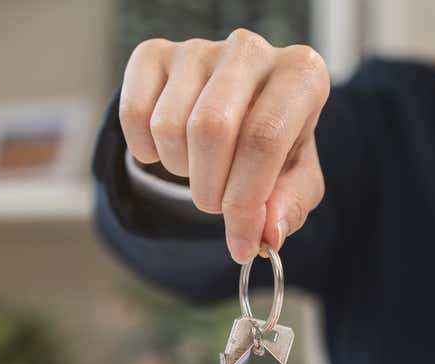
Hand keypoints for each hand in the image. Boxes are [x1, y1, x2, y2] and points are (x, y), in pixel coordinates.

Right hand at [120, 29, 329, 262]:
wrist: (242, 112)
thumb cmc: (276, 148)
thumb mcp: (296, 181)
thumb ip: (289, 207)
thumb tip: (266, 233)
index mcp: (300, 75)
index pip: (263, 138)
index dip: (246, 202)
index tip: (240, 244)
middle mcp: (251, 50)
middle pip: (211, 129)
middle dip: (209, 189)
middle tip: (217, 205)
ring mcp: (199, 49)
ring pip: (169, 126)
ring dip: (180, 171)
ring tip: (201, 168)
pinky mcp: (154, 54)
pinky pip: (134, 114)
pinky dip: (145, 152)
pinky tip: (170, 150)